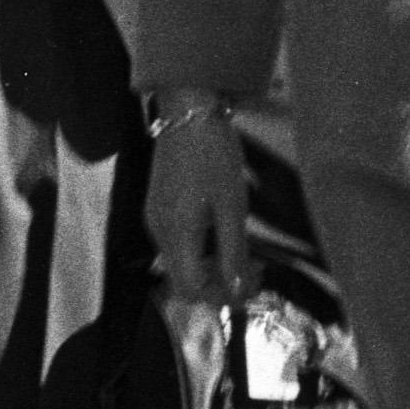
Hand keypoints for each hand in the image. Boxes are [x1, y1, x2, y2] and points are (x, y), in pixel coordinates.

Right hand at [146, 108, 255, 308]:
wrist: (188, 113)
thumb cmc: (214, 155)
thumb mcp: (232, 205)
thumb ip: (233, 252)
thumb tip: (237, 290)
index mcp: (176, 232)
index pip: (191, 289)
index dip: (222, 295)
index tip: (251, 283)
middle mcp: (159, 231)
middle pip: (184, 282)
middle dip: (219, 285)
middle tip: (253, 272)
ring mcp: (155, 219)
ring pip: (181, 265)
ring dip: (212, 268)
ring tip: (246, 254)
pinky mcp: (158, 208)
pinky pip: (178, 245)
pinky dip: (201, 251)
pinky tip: (224, 235)